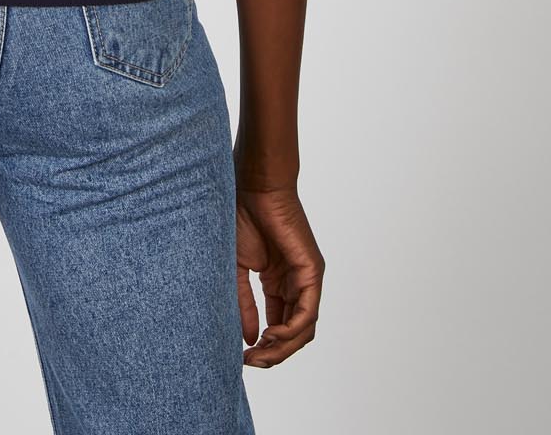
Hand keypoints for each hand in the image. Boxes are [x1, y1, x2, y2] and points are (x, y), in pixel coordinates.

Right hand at [235, 183, 323, 368]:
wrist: (254, 187)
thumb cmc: (242, 217)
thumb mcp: (238, 269)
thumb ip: (245, 304)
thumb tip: (249, 339)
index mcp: (278, 283)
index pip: (278, 325)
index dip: (263, 346)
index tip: (243, 358)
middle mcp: (295, 284)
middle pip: (292, 333)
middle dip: (273, 353)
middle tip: (252, 363)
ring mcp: (306, 279)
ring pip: (303, 329)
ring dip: (283, 348)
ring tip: (260, 353)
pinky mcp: (312, 272)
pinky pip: (308, 313)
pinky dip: (292, 331)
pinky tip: (271, 335)